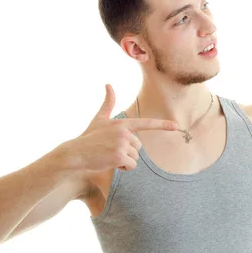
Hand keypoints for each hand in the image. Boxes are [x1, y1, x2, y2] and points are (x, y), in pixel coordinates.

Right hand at [62, 84, 177, 171]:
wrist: (75, 154)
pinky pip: (131, 165)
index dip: (162, 125)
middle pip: (139, 147)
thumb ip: (107, 103)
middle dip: (127, 152)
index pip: (146, 123)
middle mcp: (124, 132)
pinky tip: (109, 163)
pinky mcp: (120, 156)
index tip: (176, 126)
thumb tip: (109, 84)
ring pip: (135, 158)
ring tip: (108, 156)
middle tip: (110, 150)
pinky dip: (122, 168)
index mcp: (122, 123)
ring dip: (124, 161)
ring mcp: (122, 144)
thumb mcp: (99, 119)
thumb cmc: (88, 137)